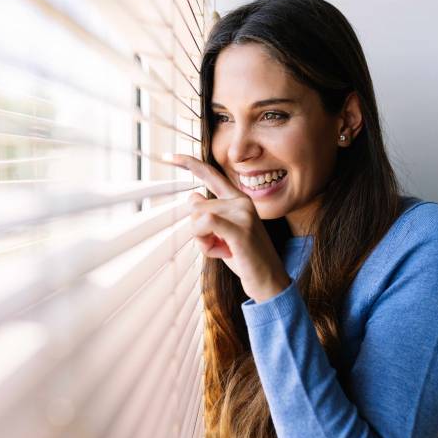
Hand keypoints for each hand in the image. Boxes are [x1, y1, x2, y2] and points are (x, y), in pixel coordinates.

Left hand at [167, 153, 291, 302]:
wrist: (268, 282)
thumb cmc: (244, 258)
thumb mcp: (222, 233)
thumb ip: (210, 213)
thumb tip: (193, 196)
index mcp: (238, 199)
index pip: (211, 174)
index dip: (189, 163)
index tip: (169, 156)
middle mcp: (241, 201)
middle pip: (195, 206)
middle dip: (198, 231)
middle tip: (219, 246)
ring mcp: (243, 213)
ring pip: (198, 217)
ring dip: (202, 241)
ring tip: (224, 250)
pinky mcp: (240, 229)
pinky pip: (206, 222)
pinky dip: (204, 239)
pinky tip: (220, 250)